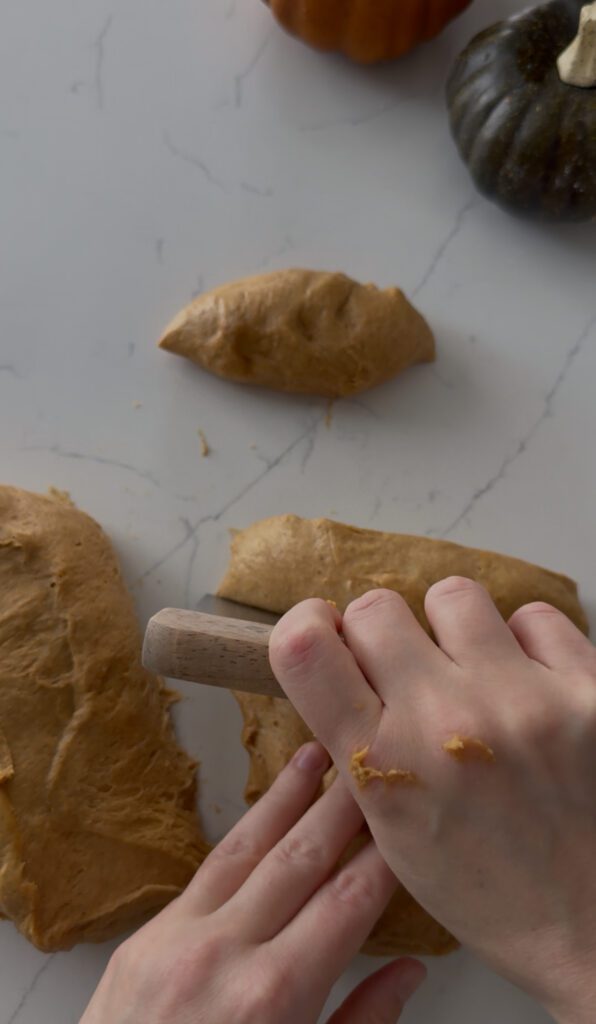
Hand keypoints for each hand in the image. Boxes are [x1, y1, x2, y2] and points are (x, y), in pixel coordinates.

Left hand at [80, 741, 424, 1023]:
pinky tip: (261, 813)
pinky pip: (204, 872)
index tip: (408, 821)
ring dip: (284, 796)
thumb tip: (409, 969)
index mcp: (274, 997)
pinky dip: (241, 834)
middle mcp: (225, 953)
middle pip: (299, 858)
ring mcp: (177, 938)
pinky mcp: (144, 937)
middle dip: (340, 807)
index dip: (383, 856)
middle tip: (369, 761)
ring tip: (313, 754)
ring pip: (246, 848)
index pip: (348, 901)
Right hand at [270, 580, 595, 1023]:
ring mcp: (524, 699)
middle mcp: (447, 720)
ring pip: (453, 596)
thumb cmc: (491, 891)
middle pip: (375, 608)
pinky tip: (529, 688)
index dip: (306, 626)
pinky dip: (526, 645)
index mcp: (385, 766)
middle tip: (409, 671)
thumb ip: (359, 745)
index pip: (305, 647)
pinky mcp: (588, 689)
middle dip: (382, 635)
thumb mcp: (393, 833)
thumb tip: (341, 661)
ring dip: (454, 631)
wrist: (593, 926)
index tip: (326, 634)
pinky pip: (535, 617)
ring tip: (476, 675)